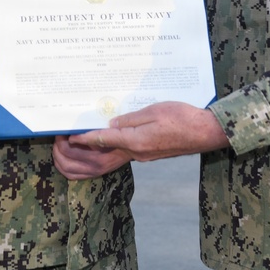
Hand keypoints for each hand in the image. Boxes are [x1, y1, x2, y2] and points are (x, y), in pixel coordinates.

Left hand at [60, 101, 227, 178]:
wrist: (204, 132)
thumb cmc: (183, 117)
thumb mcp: (155, 110)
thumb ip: (131, 118)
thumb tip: (111, 122)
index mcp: (137, 141)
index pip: (104, 140)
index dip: (85, 138)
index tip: (69, 135)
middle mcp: (136, 152)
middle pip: (102, 156)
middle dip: (81, 151)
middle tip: (64, 141)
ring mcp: (142, 155)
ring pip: (110, 158)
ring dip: (90, 155)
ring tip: (74, 145)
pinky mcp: (147, 154)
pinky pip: (121, 156)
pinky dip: (106, 152)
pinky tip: (101, 144)